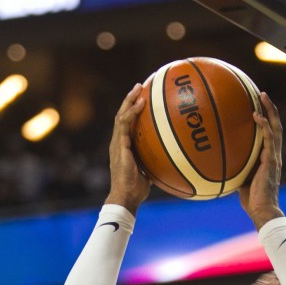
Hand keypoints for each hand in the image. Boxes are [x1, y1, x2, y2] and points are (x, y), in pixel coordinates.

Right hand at [106, 84, 150, 215]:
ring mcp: (117, 144)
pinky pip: (124, 124)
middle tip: (139, 86)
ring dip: (129, 101)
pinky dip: (132, 112)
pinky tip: (141, 103)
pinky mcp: (119, 146)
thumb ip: (154, 163)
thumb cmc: (137, 190)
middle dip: (130, 100)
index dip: (132, 111)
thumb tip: (169, 161)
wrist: (126, 198)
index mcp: (123, 147)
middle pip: (122, 115)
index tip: (142, 99)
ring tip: (138, 88)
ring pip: (121, 116)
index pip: (126, 124)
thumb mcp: (148, 173)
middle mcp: (117, 143)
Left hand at [238, 92, 283, 230]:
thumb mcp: (239, 180)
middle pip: (275, 126)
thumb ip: (234, 168)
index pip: (269, 135)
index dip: (265, 120)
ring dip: (269, 110)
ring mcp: (274, 157)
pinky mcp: (271, 160)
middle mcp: (274, 155)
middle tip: (261, 94)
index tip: (257, 107)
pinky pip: (269, 138)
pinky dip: (263, 125)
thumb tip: (218, 162)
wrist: (262, 210)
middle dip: (270, 109)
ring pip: (275, 127)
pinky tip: (255, 115)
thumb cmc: (250, 200)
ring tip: (261, 96)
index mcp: (268, 159)